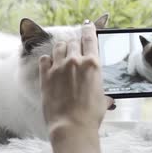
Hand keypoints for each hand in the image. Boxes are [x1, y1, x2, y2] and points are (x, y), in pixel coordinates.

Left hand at [39, 21, 113, 137]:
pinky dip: (48, 60)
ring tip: (62, 54)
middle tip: (75, 49)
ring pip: (58, 47)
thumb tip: (107, 98)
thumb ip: (102, 92)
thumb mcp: (103, 99)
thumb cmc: (90, 115)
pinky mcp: (46, 76)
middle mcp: (75, 61)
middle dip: (74, 44)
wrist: (71, 126)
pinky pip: (44, 59)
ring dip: (62, 49)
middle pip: (73, 42)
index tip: (87, 25)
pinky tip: (50, 64)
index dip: (88, 29)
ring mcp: (58, 67)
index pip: (89, 38)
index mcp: (92, 64)